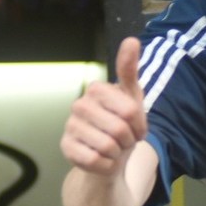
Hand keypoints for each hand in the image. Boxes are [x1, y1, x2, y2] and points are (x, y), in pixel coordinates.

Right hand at [61, 37, 147, 176]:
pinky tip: (102, 160)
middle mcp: (79, 104)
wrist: (109, 155)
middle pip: (119, 129)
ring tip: (113, 149)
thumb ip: (130, 70)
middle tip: (124, 140)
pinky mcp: (66, 148)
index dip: (139, 124)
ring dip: (118, 154)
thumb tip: (131, 40)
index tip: (135, 125)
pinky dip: (106, 165)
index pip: (131, 110)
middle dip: (128, 140)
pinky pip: (95, 161)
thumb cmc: (121, 123)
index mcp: (97, 89)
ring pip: (108, 147)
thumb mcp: (132, 97)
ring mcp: (70, 126)